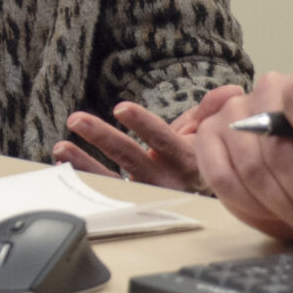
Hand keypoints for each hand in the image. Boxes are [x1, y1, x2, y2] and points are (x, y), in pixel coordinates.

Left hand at [52, 85, 242, 190]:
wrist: (206, 193)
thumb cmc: (200, 157)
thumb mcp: (207, 135)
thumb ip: (210, 111)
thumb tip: (231, 91)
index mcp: (186, 160)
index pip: (163, 140)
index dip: (143, 124)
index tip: (121, 107)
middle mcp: (166, 180)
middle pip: (131, 157)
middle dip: (103, 137)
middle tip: (76, 119)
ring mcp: (145, 193)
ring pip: (112, 179)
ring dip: (83, 162)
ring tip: (61, 146)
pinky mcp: (129, 200)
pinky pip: (101, 192)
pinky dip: (81, 176)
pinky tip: (61, 164)